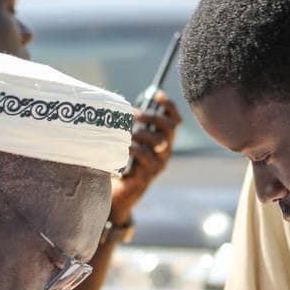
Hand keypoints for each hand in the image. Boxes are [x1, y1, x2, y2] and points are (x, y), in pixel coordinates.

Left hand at [112, 91, 179, 222]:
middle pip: (169, 127)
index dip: (169, 105)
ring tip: (126, 135)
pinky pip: (145, 155)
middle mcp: (165, 151)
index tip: (157, 94)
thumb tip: (122, 106)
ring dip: (141, 133)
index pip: (174, 120)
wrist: (115, 194)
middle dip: (152, 116)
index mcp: (162, 140)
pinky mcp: (148, 175)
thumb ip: (128, 126)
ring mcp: (158, 164)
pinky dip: (133, 148)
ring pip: (158, 141)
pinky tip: (124, 147)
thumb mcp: (126, 141)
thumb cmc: (119, 163)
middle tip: (134, 114)